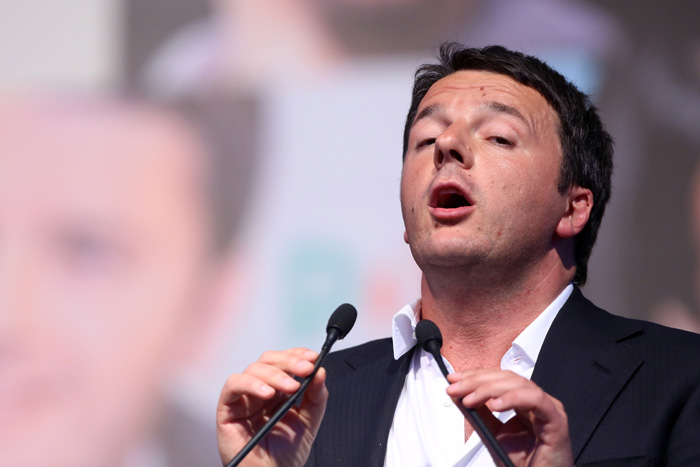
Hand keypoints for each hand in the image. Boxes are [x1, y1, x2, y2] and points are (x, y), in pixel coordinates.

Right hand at [216, 348, 327, 466]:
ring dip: (275, 374)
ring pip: (253, 369)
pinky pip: (233, 385)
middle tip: (305, 369)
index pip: (284, 362)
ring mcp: (243, 398)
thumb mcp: (309, 422)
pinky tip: (267, 393)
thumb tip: (320, 371)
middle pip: (269, 360)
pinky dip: (250, 383)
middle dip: (289, 361)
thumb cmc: (285, 456)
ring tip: (291, 387)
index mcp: (278, 391)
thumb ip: (316, 397)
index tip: (313, 357)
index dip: (297, 355)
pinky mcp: (227, 408)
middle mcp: (260, 390)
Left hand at [446, 369, 571, 466]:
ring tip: (470, 399)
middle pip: (507, 378)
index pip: (498, 378)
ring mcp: (548, 408)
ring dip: (490, 388)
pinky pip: (536, 400)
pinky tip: (495, 405)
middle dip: (477, 380)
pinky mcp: (556, 420)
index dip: (475, 376)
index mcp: (522, 401)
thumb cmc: (522, 463)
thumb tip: (457, 394)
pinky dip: (514, 398)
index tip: (453, 379)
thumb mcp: (492, 434)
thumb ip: (478, 413)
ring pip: (519, 384)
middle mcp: (536, 401)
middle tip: (456, 387)